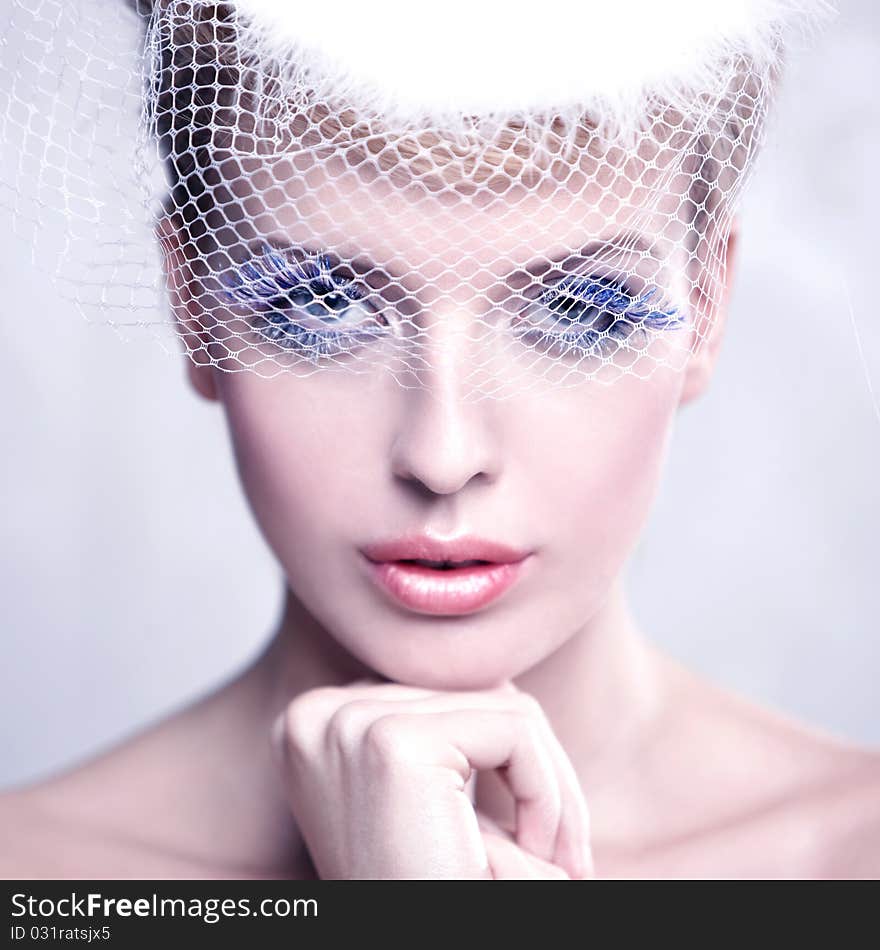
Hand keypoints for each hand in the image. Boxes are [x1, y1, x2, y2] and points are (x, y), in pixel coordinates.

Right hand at [269, 679, 593, 878]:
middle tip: (563, 857)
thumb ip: (448, 730)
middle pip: (473, 689)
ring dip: (550, 788)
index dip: (502, 760)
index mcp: (315, 724)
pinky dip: (550, 793)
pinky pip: (516, 729)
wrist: (426, 946)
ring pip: (506, 704)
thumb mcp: (433, 804)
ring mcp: (345, 723)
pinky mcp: (391, 744)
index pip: (440, 691)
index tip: (535, 837)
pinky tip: (538, 858)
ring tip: (555, 861)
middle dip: (535, 773)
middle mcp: (316, 715)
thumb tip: (498, 662)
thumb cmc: (430, 893)